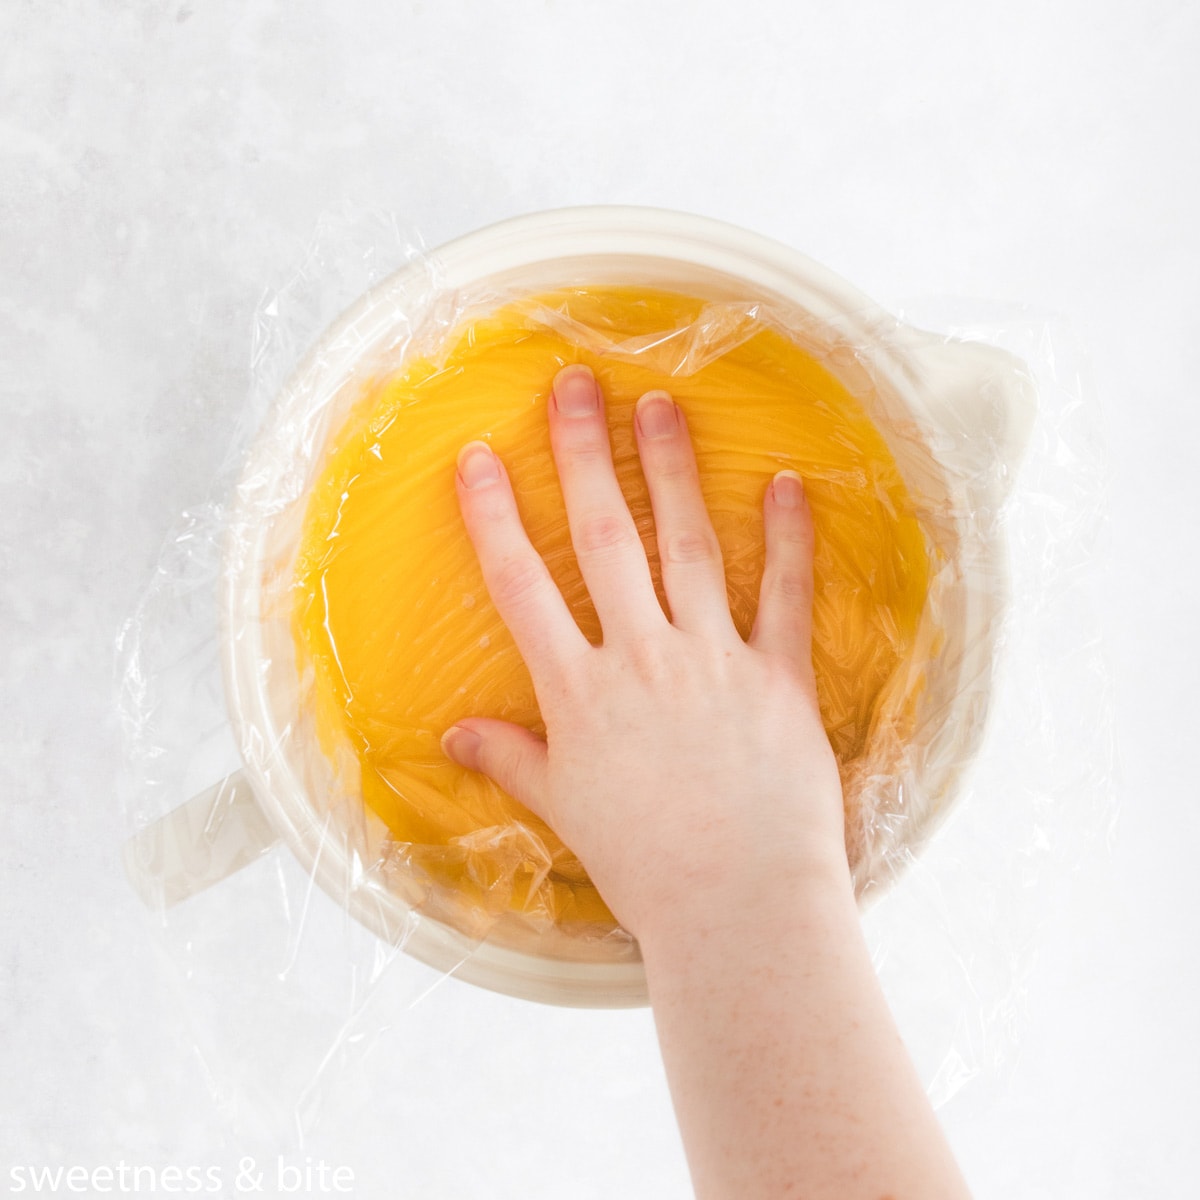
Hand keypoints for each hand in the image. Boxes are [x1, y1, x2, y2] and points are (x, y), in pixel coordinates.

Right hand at [441, 364, 847, 941]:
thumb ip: (511, 760)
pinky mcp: (779, 677)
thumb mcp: (565, 809)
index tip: (478, 458)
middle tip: (576, 385)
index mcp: (580, 690)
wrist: (736, 905)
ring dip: (672, 471)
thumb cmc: (644, 864)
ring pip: (687, 546)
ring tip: (660, 407)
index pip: (521, 585)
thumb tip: (454, 736)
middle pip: (603, 537)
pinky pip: (786, 595)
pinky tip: (787, 485)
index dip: (495, 516)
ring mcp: (714, 659)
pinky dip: (789, 539)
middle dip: (585, 455)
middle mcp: (641, 656)